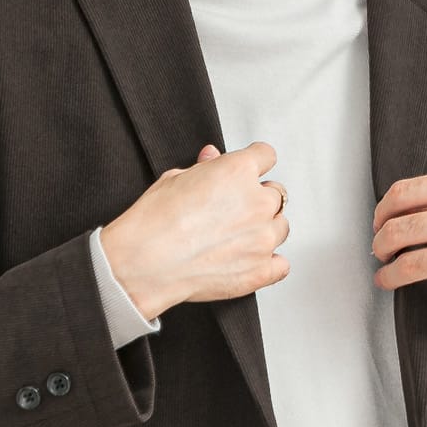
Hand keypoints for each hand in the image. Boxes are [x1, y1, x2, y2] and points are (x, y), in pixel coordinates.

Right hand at [100, 141, 289, 318]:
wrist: (144, 262)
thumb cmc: (154, 222)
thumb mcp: (175, 179)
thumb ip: (204, 167)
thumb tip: (213, 159)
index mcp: (238, 172)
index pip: (266, 155)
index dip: (255, 163)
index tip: (251, 169)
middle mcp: (257, 203)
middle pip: (277, 193)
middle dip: (259, 198)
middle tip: (234, 210)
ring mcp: (263, 238)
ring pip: (281, 227)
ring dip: (265, 229)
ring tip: (236, 237)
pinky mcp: (261, 270)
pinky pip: (281, 264)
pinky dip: (269, 263)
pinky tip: (249, 260)